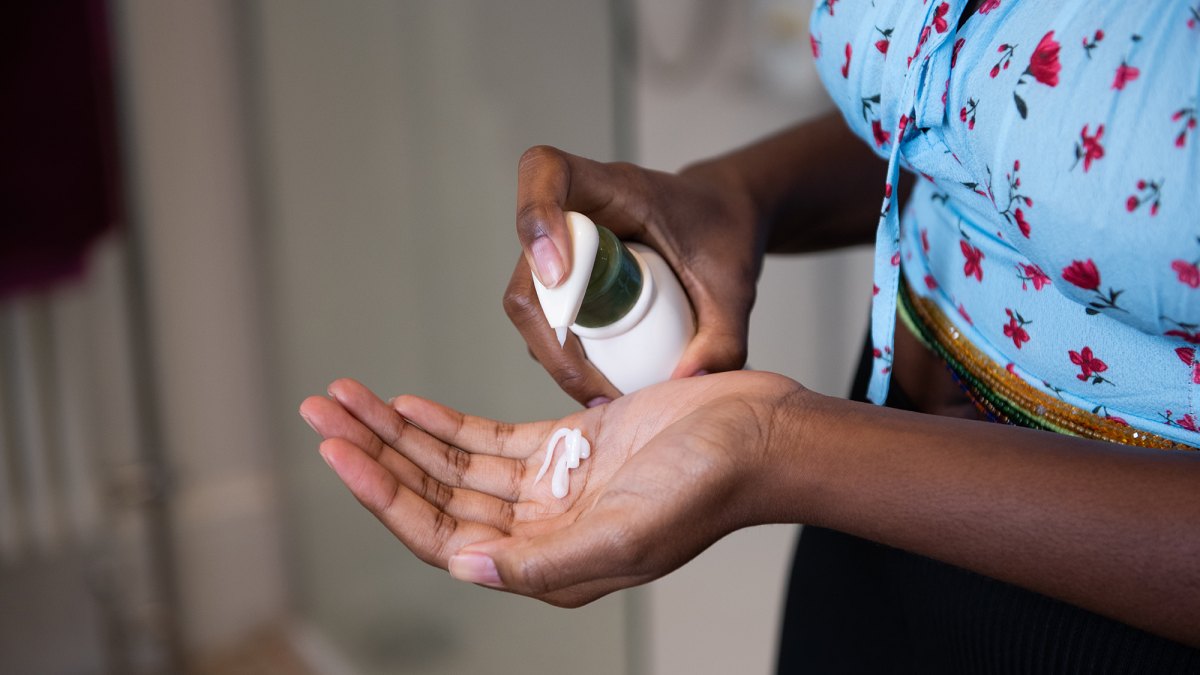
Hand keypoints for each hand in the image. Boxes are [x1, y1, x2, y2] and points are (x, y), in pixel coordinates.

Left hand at [299, 372, 803, 606]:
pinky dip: (446, 423)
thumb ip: (543, 562)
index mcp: (549, 563)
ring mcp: (553, 486)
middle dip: (376, 452)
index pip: (441, 536)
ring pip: (455, 464)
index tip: (339, 450)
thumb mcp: (627, 536)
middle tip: (321, 411)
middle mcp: (542, 530)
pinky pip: (490, 440)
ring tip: (348, 398)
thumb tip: (466, 569)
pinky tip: (408, 403)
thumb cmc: (710, 488)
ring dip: (401, 432)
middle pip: (436, 495)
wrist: (763, 434)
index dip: (384, 495)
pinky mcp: (570, 445)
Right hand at [506, 146, 763, 405]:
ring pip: (530, 304)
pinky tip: (603, 383)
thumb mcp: (735, 284)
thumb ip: (723, 336)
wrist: (724, 223)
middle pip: (526, 269)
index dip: (536, 217)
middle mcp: (575, 215)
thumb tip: (687, 382)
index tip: (558, 273)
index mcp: (613, 187)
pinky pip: (548, 322)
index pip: (547, 172)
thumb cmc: (725, 232)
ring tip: (603, 393)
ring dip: (554, 354)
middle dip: (548, 331)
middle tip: (594, 383)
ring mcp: (564, 252)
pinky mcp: (567, 283)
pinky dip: (566, 357)